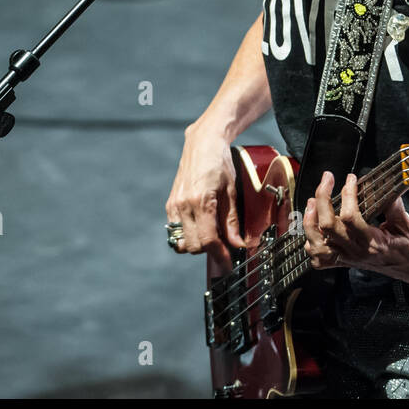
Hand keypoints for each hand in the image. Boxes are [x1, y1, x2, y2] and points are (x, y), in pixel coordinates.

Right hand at [165, 124, 243, 270]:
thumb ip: (232, 220)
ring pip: (182, 242)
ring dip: (197, 245)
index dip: (220, 256)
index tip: (228, 264)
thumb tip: (238, 244)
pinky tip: (200, 227)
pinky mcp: (170, 204)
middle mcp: (184, 205)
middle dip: (210, 251)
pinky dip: (188, 235)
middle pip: (194, 245)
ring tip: (212, 236)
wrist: (202, 144)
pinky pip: (176, 230)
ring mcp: (174, 205)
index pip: (208, 240)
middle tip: (225, 247)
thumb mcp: (232, 191)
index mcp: (201, 201)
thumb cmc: (219, 163)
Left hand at [303, 171, 408, 284]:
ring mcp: (349, 259)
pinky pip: (320, 259)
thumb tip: (383, 187)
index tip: (351, 179)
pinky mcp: (345, 263)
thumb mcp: (408, 224)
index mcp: (374, 243)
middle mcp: (357, 253)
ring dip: (310, 221)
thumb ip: (394, 207)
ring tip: (312, 201)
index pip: (350, 218)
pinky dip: (311, 243)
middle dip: (323, 198)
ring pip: (317, 244)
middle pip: (328, 227)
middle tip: (327, 179)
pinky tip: (314, 227)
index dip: (348, 194)